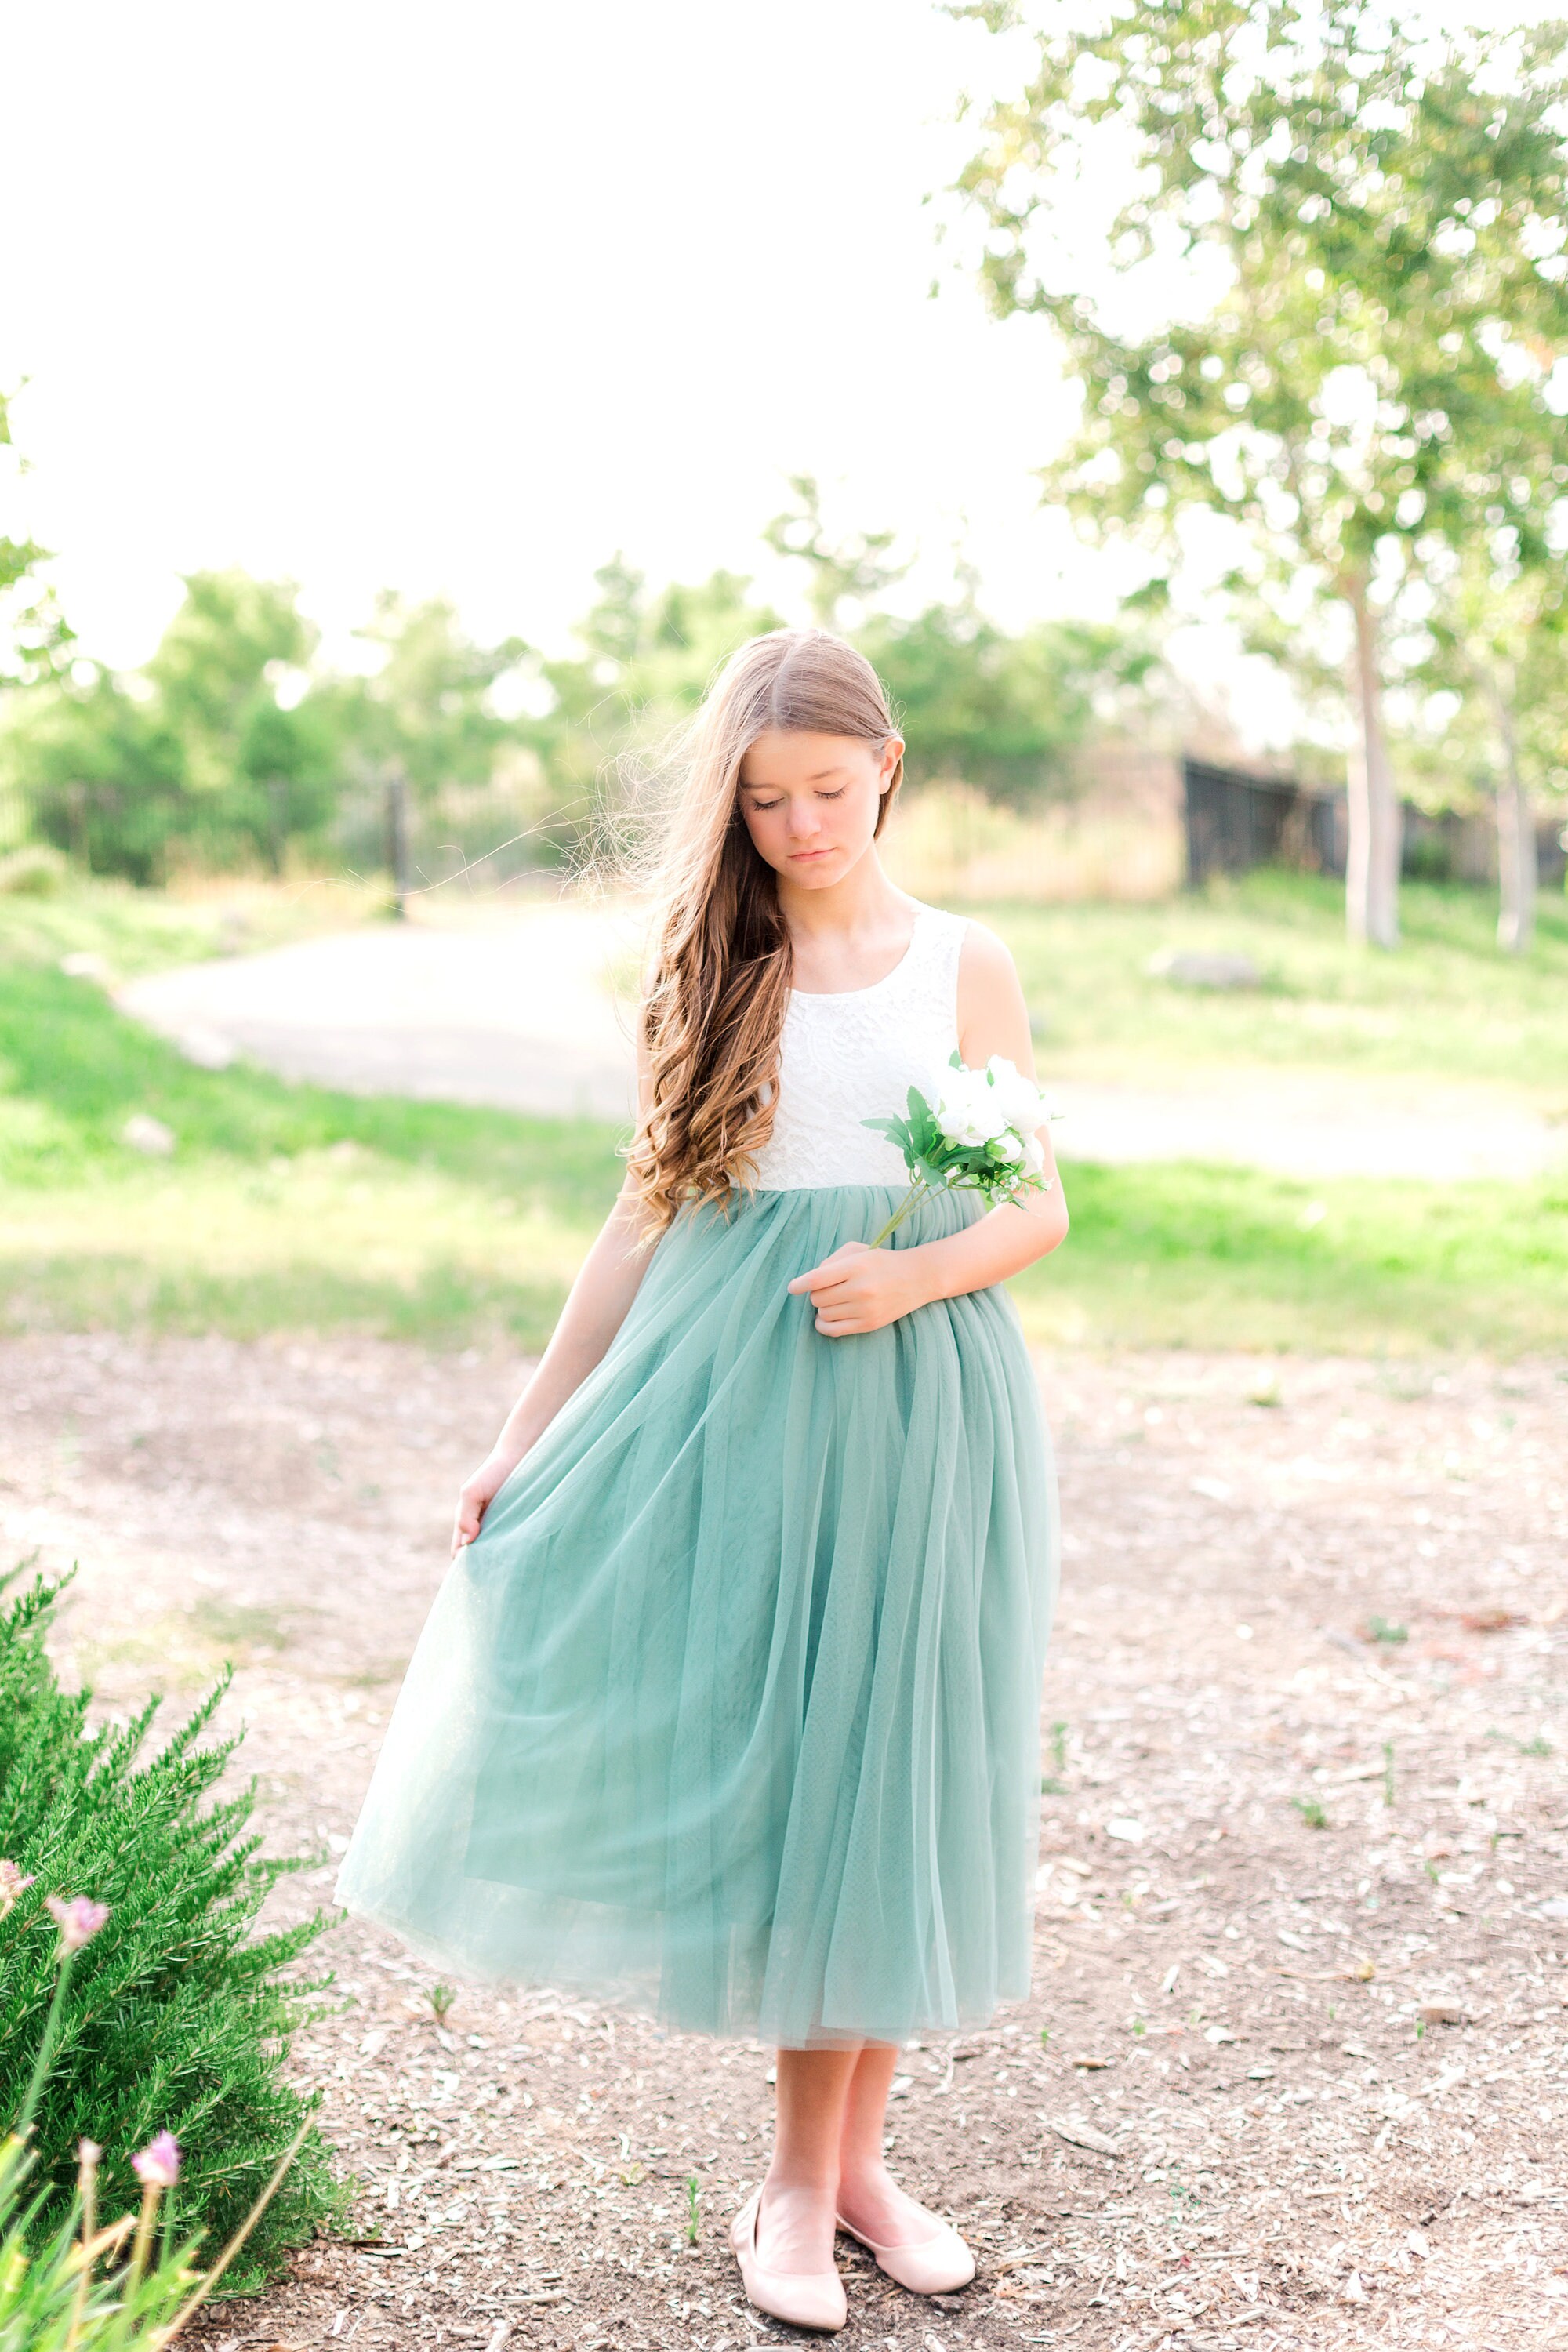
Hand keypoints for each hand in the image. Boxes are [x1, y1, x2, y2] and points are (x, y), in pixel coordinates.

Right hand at [451, 1445, 524, 1557]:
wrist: (517, 1459)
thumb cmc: (491, 1474)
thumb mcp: (471, 1492)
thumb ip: (465, 1516)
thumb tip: (468, 1541)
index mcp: (466, 1523)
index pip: (458, 1551)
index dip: (462, 1561)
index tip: (475, 1566)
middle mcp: (481, 1529)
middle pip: (475, 1556)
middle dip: (480, 1563)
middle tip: (492, 1568)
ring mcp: (498, 1529)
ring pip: (492, 1552)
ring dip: (496, 1558)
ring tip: (506, 1562)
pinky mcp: (515, 1527)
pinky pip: (510, 1544)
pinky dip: (510, 1549)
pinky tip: (518, 1551)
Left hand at [787, 1241, 926, 1336]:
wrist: (917, 1278)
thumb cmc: (881, 1261)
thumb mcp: (857, 1250)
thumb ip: (830, 1261)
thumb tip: (809, 1281)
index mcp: (856, 1266)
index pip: (817, 1279)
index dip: (799, 1284)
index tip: (793, 1288)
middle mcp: (861, 1289)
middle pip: (818, 1298)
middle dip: (816, 1294)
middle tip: (827, 1288)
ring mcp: (865, 1309)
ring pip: (823, 1314)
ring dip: (822, 1307)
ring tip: (834, 1299)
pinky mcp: (869, 1324)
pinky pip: (833, 1330)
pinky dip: (823, 1324)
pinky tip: (825, 1317)